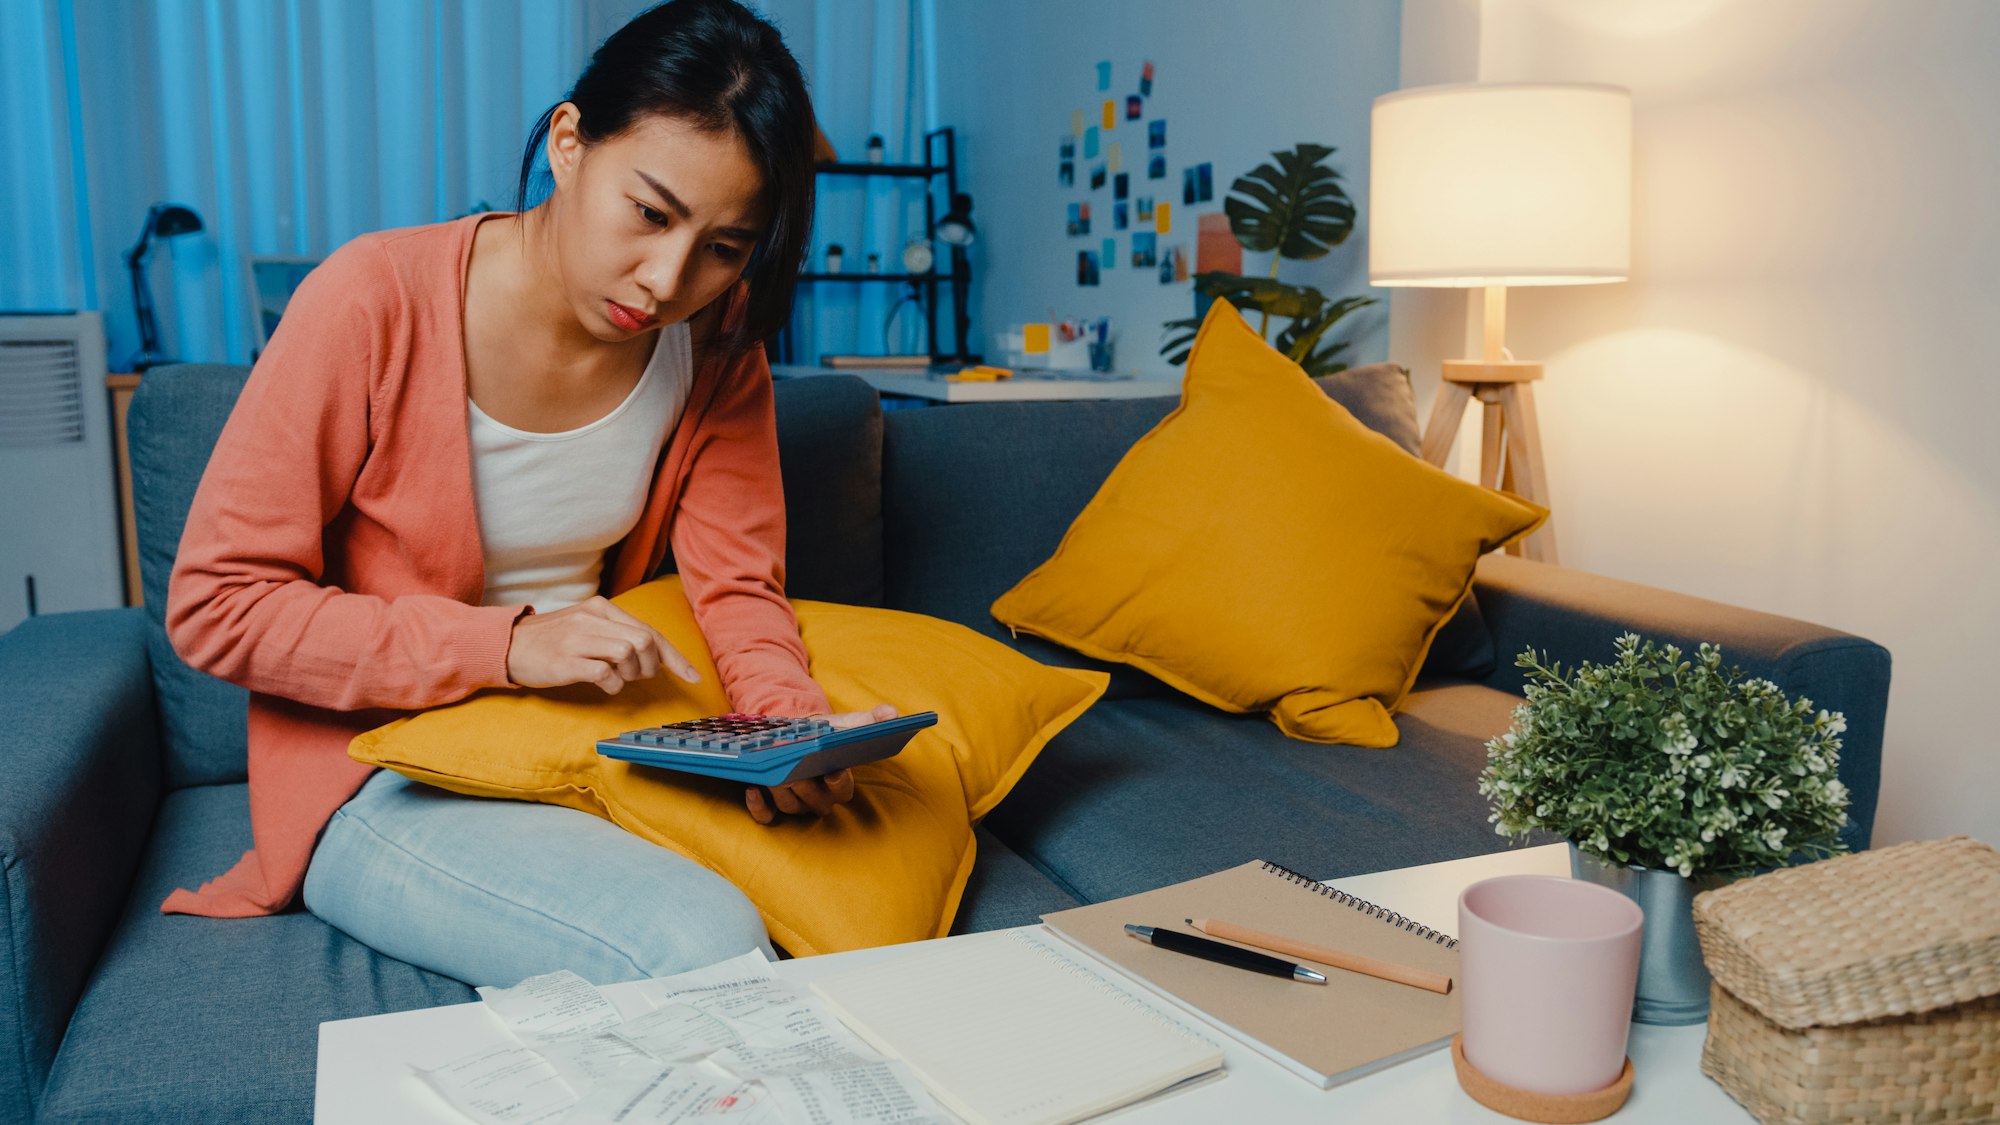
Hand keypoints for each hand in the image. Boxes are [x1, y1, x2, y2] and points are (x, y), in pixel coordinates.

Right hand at [505, 596, 701, 694]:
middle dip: (651, 665)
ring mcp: (578, 639)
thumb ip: (618, 634)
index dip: (675, 656)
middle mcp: (592, 619)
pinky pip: (605, 673)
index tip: (693, 676)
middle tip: (638, 676)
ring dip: (631, 674)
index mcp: (601, 608)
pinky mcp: (565, 661)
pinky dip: (613, 685)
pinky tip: (604, 686)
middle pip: (644, 641)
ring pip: (629, 653)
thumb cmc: (552, 640)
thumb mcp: (586, 626)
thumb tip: (655, 654)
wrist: (507, 645)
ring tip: (618, 679)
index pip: (650, 630)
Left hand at [744, 703, 897, 824]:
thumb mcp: (845, 724)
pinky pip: (766, 816)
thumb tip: (893, 713)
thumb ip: (870, 720)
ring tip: (773, 773)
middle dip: (806, 787)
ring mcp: (795, 803)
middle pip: (816, 803)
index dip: (840, 784)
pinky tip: (753, 788)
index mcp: (838, 781)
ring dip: (781, 791)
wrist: (793, 736)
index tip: (834, 770)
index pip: (844, 791)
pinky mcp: (771, 805)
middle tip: (796, 771)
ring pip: (791, 806)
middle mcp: (818, 798)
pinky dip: (759, 806)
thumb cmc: (823, 734)